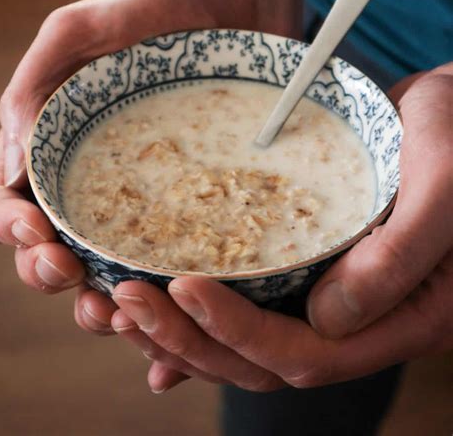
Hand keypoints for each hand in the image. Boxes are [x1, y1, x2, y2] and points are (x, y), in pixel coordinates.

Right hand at [0, 0, 251, 327]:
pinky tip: (172, 342)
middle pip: (44, 254)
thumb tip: (13, 163)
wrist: (230, 6)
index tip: (41, 232)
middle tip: (74, 277)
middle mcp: (88, 187)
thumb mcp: (78, 30)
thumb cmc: (150, 12)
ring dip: (98, 309)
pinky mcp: (190, 215)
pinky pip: (168, 272)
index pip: (4, 205)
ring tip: (122, 313)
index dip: (11, 231)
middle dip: (48, 277)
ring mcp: (139, 206)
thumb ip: (34, 85)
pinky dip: (163, 314)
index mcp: (49, 149)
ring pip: (101, 277)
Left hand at [111, 64, 452, 392]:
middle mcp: (367, 317)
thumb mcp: (443, 187)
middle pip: (267, 359)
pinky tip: (166, 311)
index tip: (183, 288)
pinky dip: (209, 314)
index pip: (311, 354)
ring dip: (188, 331)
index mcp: (405, 315)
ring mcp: (339, 292)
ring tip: (126, 307)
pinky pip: (259, 301)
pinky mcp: (316, 264)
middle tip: (128, 302)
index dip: (241, 332)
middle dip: (193, 338)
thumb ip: (398, 257)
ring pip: (254, 338)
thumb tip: (326, 320)